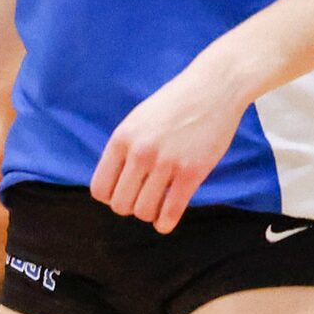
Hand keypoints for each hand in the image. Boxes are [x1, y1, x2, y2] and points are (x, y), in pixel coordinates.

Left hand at [91, 55, 255, 231]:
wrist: (213, 89)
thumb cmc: (174, 105)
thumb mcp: (136, 121)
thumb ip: (123, 149)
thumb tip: (112, 183)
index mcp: (121, 140)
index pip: (100, 188)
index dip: (109, 197)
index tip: (122, 193)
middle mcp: (140, 153)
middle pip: (121, 204)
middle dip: (129, 207)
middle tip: (141, 200)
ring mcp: (166, 163)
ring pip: (144, 211)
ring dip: (149, 214)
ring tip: (156, 206)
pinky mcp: (192, 172)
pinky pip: (171, 210)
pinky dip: (166, 223)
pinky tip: (166, 223)